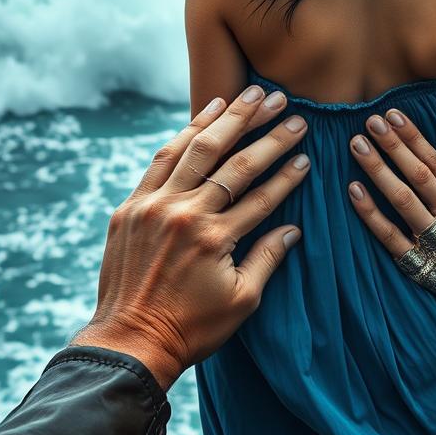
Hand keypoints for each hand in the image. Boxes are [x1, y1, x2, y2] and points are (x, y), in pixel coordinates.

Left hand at [70, 85, 309, 388]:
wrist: (129, 341)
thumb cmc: (191, 328)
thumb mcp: (242, 301)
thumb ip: (268, 258)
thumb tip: (295, 228)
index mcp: (215, 238)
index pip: (261, 195)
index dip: (287, 172)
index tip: (307, 152)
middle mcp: (185, 214)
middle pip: (233, 161)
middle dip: (265, 131)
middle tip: (288, 106)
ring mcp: (154, 206)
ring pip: (196, 149)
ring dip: (227, 118)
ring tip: (251, 93)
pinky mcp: (131, 206)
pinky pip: (161, 159)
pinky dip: (184, 133)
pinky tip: (207, 114)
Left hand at [345, 106, 435, 340]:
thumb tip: (430, 156)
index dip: (414, 138)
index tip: (394, 114)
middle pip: (419, 175)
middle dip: (393, 145)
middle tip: (369, 120)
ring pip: (404, 201)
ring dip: (379, 169)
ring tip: (356, 144)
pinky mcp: (421, 269)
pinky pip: (391, 238)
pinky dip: (371, 213)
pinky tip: (352, 190)